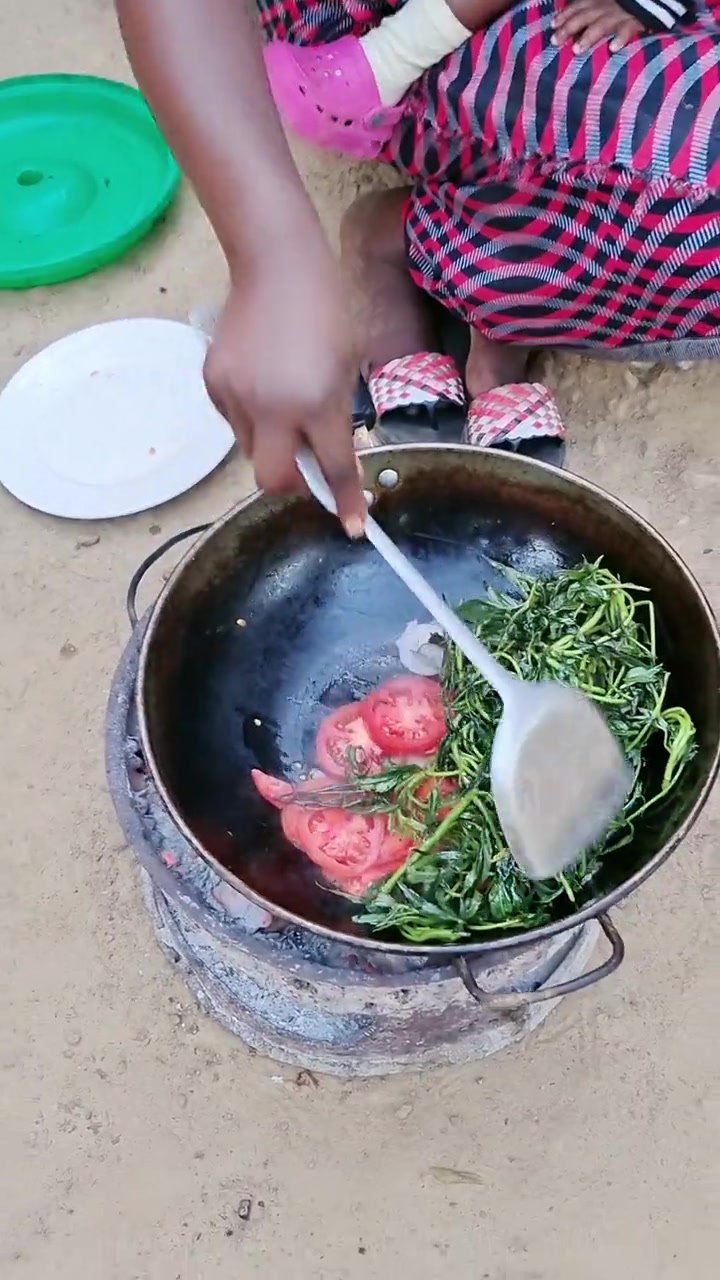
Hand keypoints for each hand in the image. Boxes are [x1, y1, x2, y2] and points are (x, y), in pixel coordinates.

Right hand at [204, 236, 365, 536]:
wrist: (277, 265)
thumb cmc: (324, 311)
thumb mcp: (345, 368)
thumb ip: (334, 418)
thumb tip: (326, 457)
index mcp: (316, 402)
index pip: (333, 467)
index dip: (346, 501)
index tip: (353, 527)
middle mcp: (273, 408)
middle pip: (274, 480)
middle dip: (291, 482)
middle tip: (305, 462)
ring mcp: (237, 397)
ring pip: (253, 449)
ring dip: (271, 442)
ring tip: (282, 399)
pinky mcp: (213, 383)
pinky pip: (234, 421)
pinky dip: (250, 416)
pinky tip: (261, 380)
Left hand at [552, 0, 644, 52]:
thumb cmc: (626, 4)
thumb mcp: (608, 1)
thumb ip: (593, 9)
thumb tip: (570, 24)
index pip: (579, 5)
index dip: (565, 14)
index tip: (553, 25)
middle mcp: (607, 5)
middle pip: (585, 15)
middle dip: (569, 27)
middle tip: (555, 41)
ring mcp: (621, 13)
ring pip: (602, 24)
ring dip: (589, 36)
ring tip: (577, 50)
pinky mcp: (637, 21)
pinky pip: (628, 30)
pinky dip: (621, 38)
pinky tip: (613, 49)